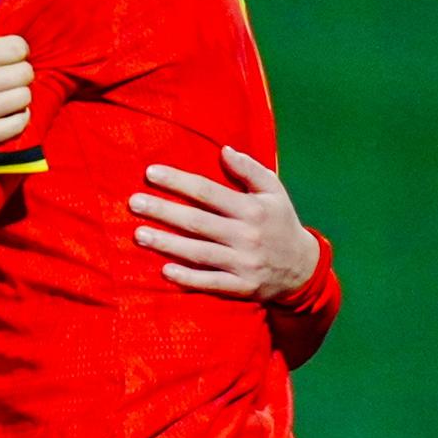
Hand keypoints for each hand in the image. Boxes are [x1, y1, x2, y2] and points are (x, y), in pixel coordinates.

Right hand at [0, 0, 33, 148]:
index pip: (17, 48)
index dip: (15, 48)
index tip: (5, 51)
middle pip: (25, 73)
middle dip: (18, 69)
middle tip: (6, 71)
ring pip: (24, 97)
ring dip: (18, 93)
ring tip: (4, 90)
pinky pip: (19, 124)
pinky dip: (17, 117)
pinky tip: (4, 110)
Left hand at [130, 146, 318, 300]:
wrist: (304, 269)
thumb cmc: (279, 223)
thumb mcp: (274, 192)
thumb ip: (251, 170)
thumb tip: (224, 150)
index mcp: (252, 209)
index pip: (208, 192)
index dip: (178, 181)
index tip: (150, 173)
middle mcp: (247, 236)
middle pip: (198, 222)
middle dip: (163, 211)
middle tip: (133, 203)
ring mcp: (244, 263)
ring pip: (200, 253)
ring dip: (167, 244)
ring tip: (139, 235)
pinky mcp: (242, 287)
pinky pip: (211, 283)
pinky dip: (188, 278)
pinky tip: (164, 270)